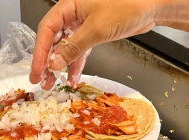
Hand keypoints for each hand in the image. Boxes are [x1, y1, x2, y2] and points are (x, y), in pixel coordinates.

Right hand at [30, 0, 157, 89]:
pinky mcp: (92, 34)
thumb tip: (53, 64)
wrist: (151, 6)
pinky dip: (77, 65)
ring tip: (52, 84)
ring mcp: (81, 26)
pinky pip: (80, 52)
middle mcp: (71, 16)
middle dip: (47, 62)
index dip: (40, 52)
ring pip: (65, 48)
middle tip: (40, 80)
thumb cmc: (126, 7)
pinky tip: (73, 79)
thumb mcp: (96, 29)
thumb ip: (73, 47)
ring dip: (60, 66)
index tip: (37, 71)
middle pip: (53, 40)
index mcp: (68, 7)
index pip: (46, 30)